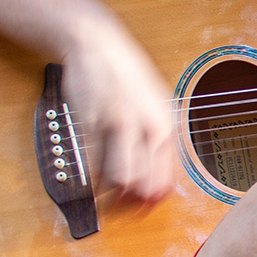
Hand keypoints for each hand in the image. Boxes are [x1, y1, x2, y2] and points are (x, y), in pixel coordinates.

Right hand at [58, 23, 175, 203]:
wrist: (98, 44)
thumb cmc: (127, 76)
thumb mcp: (156, 105)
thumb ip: (158, 140)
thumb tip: (156, 181)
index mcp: (166, 125)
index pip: (166, 179)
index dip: (153, 202)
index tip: (142, 210)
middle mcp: (146, 126)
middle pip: (144, 184)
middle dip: (132, 205)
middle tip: (121, 212)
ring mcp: (118, 124)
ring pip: (120, 178)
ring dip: (111, 197)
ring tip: (105, 201)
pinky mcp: (91, 122)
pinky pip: (92, 163)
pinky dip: (91, 182)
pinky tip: (90, 187)